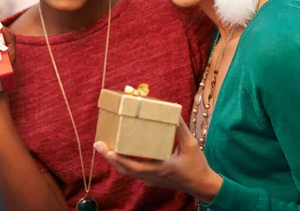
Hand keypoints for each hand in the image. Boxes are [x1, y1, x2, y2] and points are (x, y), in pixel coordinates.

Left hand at [94, 118, 222, 203]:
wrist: (202, 185)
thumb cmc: (197, 166)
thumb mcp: (191, 145)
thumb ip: (181, 129)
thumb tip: (172, 114)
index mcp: (159, 169)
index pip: (133, 167)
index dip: (118, 159)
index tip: (107, 149)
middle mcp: (151, 176)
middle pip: (124, 169)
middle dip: (109, 157)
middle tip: (97, 144)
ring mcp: (150, 179)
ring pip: (127, 170)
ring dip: (115, 159)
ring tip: (104, 145)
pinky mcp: (151, 177)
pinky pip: (133, 170)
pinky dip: (124, 161)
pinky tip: (119, 150)